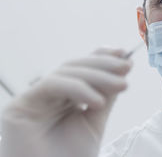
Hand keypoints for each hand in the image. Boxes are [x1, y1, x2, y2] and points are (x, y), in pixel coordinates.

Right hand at [0, 47, 131, 156]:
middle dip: (103, 64)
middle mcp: (48, 96)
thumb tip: (123, 65)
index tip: (125, 54)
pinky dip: (77, 88)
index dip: (101, 57)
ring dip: (97, 75)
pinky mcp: (20, 106)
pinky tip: (98, 101)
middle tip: (126, 66)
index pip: (82, 68)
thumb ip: (106, 95)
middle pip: (75, 67)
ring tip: (121, 85)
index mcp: (63, 98)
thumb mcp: (95, 121)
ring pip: (66, 72)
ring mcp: (33, 99)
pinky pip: (51, 85)